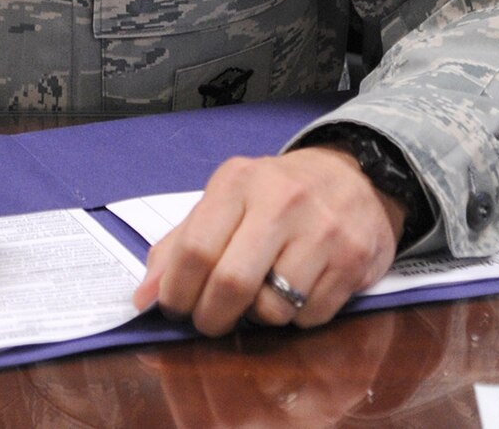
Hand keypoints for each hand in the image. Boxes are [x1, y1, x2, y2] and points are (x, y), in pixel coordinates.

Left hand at [132, 145, 404, 335]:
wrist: (354, 177)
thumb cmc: (277, 195)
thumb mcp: (226, 201)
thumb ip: (180, 245)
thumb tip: (144, 298)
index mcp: (238, 181)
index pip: (195, 250)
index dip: (177, 292)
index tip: (174, 307)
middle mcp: (282, 201)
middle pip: (231, 283)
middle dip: (211, 317)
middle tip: (210, 321)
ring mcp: (323, 230)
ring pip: (274, 308)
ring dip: (259, 316)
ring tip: (263, 294)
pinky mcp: (354, 259)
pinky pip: (311, 317)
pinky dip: (297, 317)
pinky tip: (299, 290)